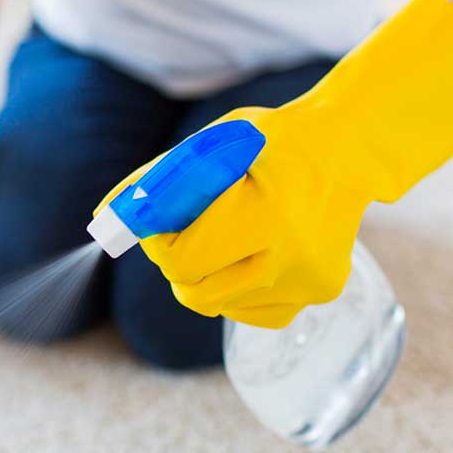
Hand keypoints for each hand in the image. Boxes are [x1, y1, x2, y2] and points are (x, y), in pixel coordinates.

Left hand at [98, 0, 452, 328]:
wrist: (349, 148)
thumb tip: (102, 220)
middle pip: (194, 291)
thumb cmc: (271, 141)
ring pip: (218, 304)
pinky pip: (251, 311)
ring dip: (204, 274)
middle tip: (187, 227)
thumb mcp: (211, 145)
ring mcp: (310, 281)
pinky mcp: (320, 293)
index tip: (159, 219)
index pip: (181, 261)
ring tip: (227, 231)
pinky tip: (254, 251)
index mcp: (267, 214)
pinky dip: (236, 287)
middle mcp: (294, 257)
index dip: (158, 242)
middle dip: (177, 261)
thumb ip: (156, 181)